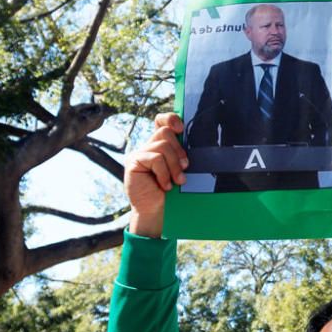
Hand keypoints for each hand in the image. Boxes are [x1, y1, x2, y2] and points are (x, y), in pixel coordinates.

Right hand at [124, 113, 187, 237]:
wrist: (158, 212)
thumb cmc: (173, 193)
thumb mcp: (180, 171)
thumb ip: (182, 156)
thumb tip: (198, 143)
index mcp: (161, 145)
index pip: (162, 121)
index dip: (171, 119)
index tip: (181, 129)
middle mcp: (149, 146)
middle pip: (165, 132)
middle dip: (179, 150)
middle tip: (185, 167)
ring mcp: (139, 153)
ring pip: (162, 145)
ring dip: (174, 165)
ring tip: (177, 181)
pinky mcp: (133, 162)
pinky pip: (155, 158)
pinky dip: (164, 173)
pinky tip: (165, 185)